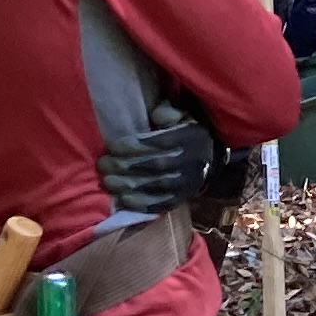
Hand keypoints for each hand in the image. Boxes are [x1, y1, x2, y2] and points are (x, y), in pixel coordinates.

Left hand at [97, 109, 219, 212]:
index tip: (112, 146)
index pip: (159, 143)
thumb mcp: (186, 115)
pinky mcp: (182, 199)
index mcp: (189, 138)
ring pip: (155, 186)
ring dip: (129, 185)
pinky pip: (162, 204)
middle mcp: (190, 162)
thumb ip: (171, 111)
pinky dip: (142, 204)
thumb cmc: (189, 134)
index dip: (134, 146)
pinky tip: (124, 200)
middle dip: (125, 166)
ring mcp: (187, 184)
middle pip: (154, 165)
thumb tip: (157, 116)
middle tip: (103, 164)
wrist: (212, 160)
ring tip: (107, 181)